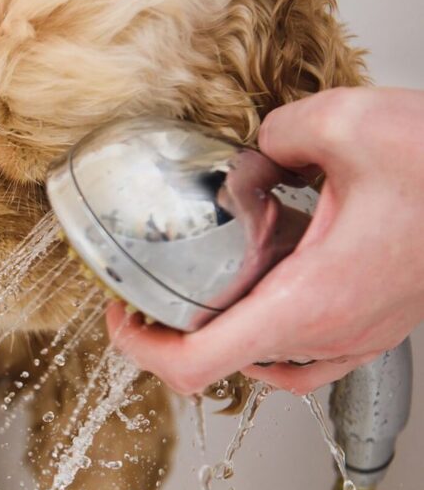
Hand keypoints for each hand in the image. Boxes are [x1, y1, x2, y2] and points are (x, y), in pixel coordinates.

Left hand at [107, 87, 423, 394]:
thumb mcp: (341, 123)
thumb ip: (272, 134)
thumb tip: (253, 151)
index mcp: (309, 299)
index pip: (199, 364)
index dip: (141, 349)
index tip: (120, 317)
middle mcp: (329, 332)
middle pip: (221, 366)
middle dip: (171, 333)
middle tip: (145, 293)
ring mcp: (354, 336)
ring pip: (262, 365)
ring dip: (217, 334)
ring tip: (192, 293)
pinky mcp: (369, 325)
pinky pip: (300, 353)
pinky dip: (262, 333)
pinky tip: (256, 290)